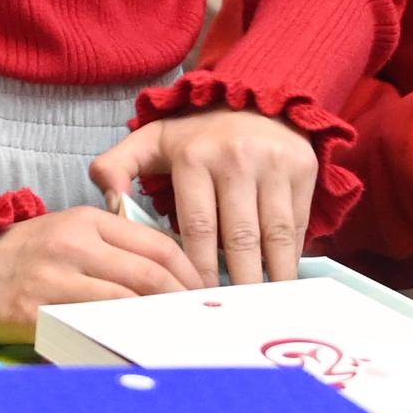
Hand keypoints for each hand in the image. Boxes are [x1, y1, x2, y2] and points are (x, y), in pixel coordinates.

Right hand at [0, 204, 200, 339]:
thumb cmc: (15, 257)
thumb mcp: (63, 233)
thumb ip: (108, 247)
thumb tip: (161, 278)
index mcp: (87, 221)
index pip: (158, 244)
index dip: (190, 272)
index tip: (205, 296)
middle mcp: (74, 243)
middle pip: (151, 273)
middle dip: (185, 301)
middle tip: (201, 324)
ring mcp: (55, 277)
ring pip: (128, 301)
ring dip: (160, 323)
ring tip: (179, 340)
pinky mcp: (36, 310)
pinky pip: (91, 328)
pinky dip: (120, 341)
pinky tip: (137, 353)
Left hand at [93, 107, 316, 286]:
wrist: (253, 97)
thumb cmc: (196, 134)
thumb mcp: (150, 140)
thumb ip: (116, 167)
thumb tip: (109, 201)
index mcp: (194, 157)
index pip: (197, 228)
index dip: (198, 270)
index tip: (196, 300)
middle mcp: (237, 159)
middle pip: (240, 237)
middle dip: (238, 282)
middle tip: (234, 315)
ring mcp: (274, 163)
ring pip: (276, 234)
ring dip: (271, 276)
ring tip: (263, 307)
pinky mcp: (303, 169)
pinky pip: (299, 223)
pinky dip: (291, 255)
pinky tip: (281, 279)